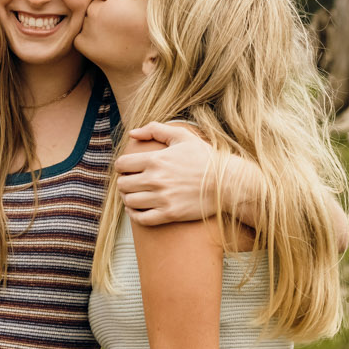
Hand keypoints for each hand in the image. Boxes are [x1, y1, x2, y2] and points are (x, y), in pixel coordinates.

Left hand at [115, 122, 254, 226]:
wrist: (226, 183)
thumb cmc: (205, 158)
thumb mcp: (183, 136)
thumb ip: (155, 129)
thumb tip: (132, 133)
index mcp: (155, 160)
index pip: (122, 165)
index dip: (122, 166)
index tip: (128, 168)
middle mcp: (155, 180)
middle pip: (123, 184)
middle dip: (124, 182)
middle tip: (132, 182)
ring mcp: (162, 198)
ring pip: (129, 201)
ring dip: (128, 198)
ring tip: (135, 195)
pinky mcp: (169, 214)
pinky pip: (141, 219)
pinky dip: (135, 215)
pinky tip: (137, 210)